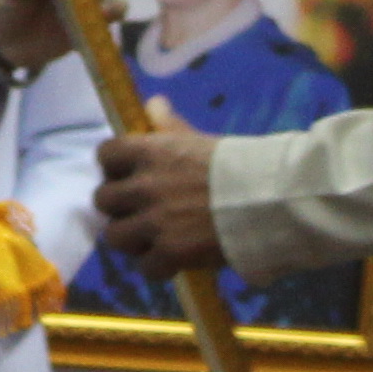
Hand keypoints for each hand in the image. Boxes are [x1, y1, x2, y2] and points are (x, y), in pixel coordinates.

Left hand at [91, 107, 224, 276]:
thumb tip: (153, 103)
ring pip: (114, 236)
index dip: (114, 168)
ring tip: (153, 239)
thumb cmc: (238, 167)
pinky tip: (174, 260)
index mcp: (150, 152)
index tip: (127, 176)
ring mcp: (154, 222)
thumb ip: (170, 126)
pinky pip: (144, 268)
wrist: (270, 202)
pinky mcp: (169, 254)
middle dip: (119, 207)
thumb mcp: (199, 140)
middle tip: (140, 211)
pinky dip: (158, 267)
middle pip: (103, 199)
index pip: (105, 155)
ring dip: (132, 239)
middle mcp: (144, 186)